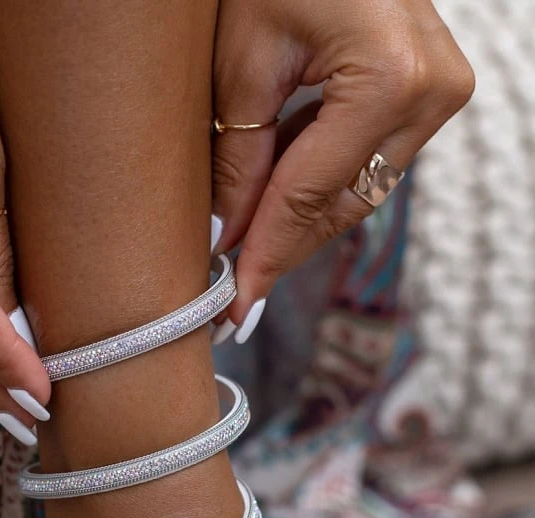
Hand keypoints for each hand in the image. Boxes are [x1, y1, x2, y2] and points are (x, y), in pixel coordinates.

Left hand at [211, 0, 474, 340]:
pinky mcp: (429, 88)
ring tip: (245, 249)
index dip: (265, 253)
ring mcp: (440, 90)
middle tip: (233, 289)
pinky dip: (319, 184)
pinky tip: (274, 202)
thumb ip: (237, 161)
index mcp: (390, 77)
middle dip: (281, 244)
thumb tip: (226, 240)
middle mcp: (432, 91)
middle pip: (343, 203)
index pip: (310, 194)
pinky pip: (369, 160)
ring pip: (358, 190)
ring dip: (299, 219)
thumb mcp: (239, 62)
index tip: (233, 305)